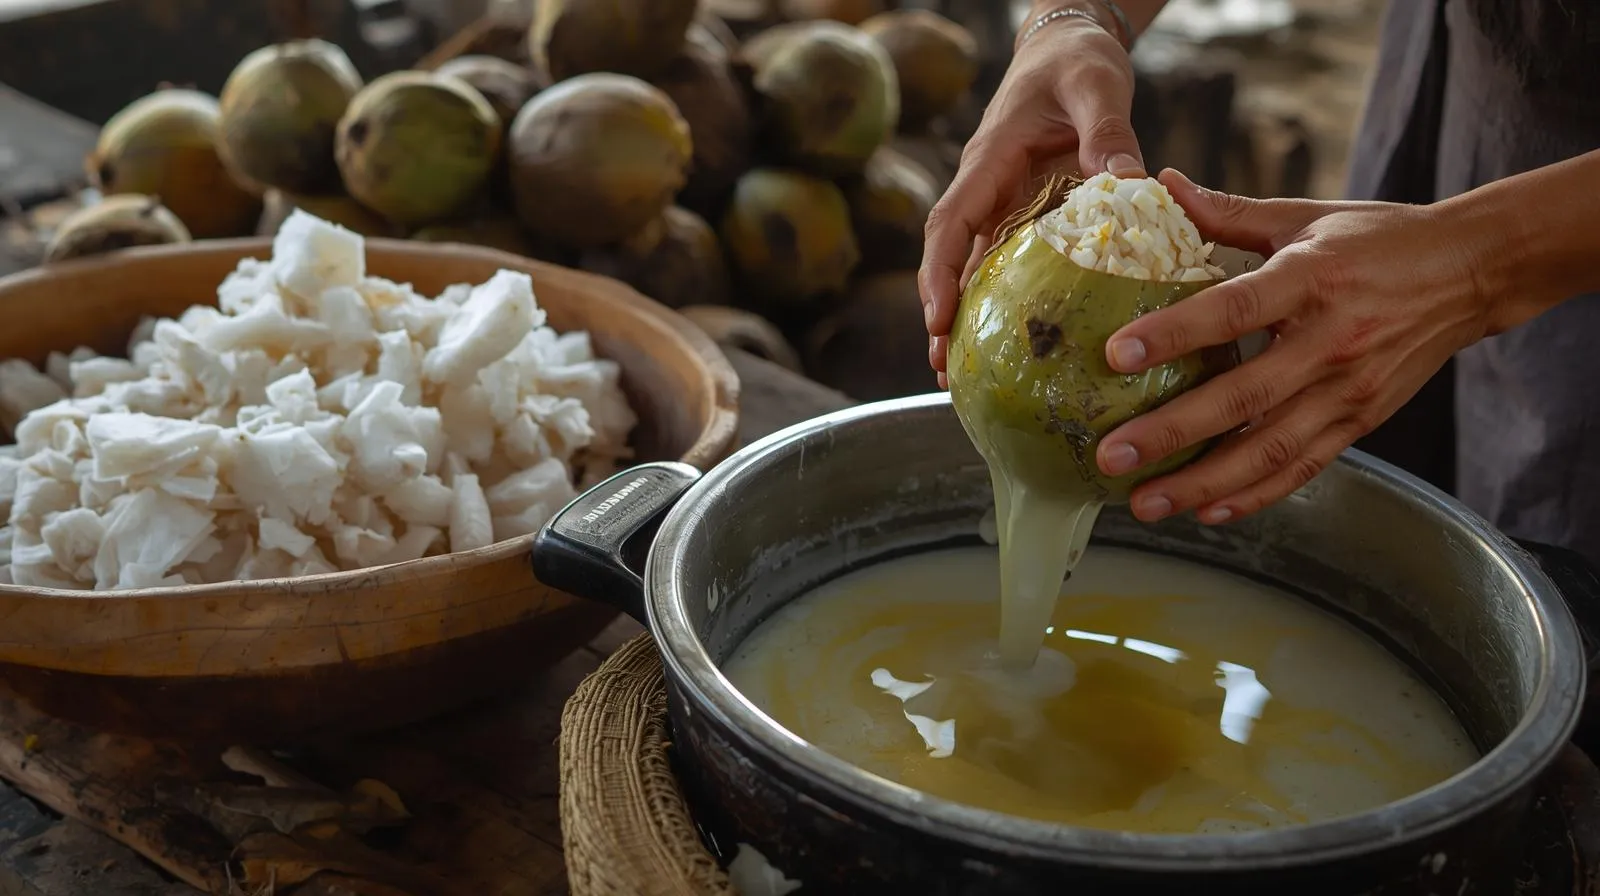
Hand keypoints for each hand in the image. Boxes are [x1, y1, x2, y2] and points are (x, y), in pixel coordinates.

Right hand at [919, 17, 1144, 387]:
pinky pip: (1007, 264)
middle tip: (942, 371)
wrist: (1069, 46)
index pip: (950, 222)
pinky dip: (1003, 304)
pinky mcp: (1024, 213)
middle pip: (950, 259)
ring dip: (965, 320)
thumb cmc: (1076, 62)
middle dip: (940, 315)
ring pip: (973, 269)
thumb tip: (1132, 185)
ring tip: (962, 378)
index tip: (938, 318)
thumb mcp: (1097, 86)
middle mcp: (987, 188)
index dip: (939, 272)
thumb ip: (1109, 133)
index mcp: (990, 160)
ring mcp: (1002, 204)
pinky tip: (1017, 344)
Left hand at [1095, 170, 1497, 524]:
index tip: (1116, 355)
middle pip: (1244, 397)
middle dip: (1173, 432)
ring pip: (1269, 449)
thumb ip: (1228, 213)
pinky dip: (1255, 495)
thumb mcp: (1305, 217)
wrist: (1472, 272)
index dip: (1175, 334)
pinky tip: (1206, 511)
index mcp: (1311, 279)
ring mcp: (1349, 389)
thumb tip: (1158, 185)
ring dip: (1203, 483)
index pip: (1234, 310)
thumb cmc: (1378, 240)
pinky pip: (1302, 467)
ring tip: (1146, 503)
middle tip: (1112, 456)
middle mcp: (1331, 341)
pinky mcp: (1361, 421)